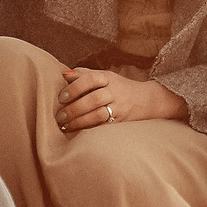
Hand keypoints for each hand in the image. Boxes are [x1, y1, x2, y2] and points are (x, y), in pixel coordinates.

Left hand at [56, 67, 188, 131]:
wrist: (146, 100)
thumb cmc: (119, 87)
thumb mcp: (105, 76)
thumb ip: (84, 75)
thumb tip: (63, 76)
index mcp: (108, 78)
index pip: (90, 79)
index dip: (74, 88)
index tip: (61, 98)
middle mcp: (115, 91)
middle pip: (93, 99)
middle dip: (74, 109)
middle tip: (60, 116)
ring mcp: (119, 107)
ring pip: (98, 115)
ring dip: (79, 122)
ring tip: (65, 126)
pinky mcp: (121, 122)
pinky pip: (104, 126)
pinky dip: (89, 129)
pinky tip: (77, 131)